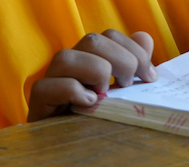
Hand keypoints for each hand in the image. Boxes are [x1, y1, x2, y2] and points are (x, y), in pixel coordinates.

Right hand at [27, 30, 154, 121]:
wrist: (71, 151)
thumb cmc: (98, 119)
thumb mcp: (121, 92)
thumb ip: (132, 64)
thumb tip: (144, 37)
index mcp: (88, 58)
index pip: (108, 36)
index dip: (132, 49)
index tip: (150, 77)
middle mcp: (68, 66)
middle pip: (91, 41)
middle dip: (120, 60)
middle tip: (129, 85)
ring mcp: (50, 82)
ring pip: (65, 58)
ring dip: (94, 72)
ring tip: (105, 94)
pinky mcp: (38, 103)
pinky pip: (45, 87)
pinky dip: (70, 91)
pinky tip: (89, 104)